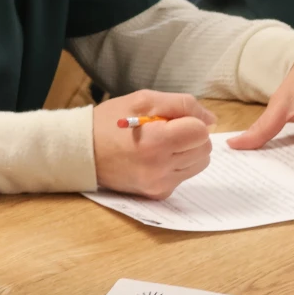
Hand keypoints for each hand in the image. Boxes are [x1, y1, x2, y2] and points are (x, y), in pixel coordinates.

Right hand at [92, 90, 213, 197]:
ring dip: (188, 151)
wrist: (82, 153)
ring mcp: (160, 184)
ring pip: (199, 163)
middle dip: (191, 136)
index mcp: (156, 142)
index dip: (190, 120)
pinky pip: (184, 175)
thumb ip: (182, 104)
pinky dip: (177, 164)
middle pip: (204, 149)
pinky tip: (156, 158)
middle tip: (166, 130)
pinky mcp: (158, 193)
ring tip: (162, 144)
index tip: (172, 119)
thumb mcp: (143, 100)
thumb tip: (211, 120)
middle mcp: (160, 168)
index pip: (200, 132)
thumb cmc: (110, 122)